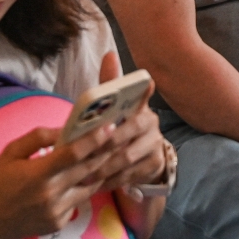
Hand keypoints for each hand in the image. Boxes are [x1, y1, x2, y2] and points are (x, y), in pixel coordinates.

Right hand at [0, 121, 121, 238]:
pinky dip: (82, 189)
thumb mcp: (10, 153)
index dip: (94, 139)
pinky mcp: (59, 223)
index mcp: (38, 174)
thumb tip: (63, 129)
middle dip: (105, 152)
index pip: (74, 154)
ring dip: (99, 171)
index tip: (109, 127)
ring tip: (106, 156)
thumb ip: (38, 138)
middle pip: (88, 169)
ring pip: (89, 187)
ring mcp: (57, 211)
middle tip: (117, 137)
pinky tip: (82, 179)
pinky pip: (78, 202)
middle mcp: (51, 194)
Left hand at [91, 52, 167, 192]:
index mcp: (139, 106)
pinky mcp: (154, 165)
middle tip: (86, 152)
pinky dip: (110, 180)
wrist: (142, 159)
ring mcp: (155, 144)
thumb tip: (109, 54)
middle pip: (130, 130)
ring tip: (84, 174)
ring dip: (104, 166)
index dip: (145, 88)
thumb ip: (107, 88)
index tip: (147, 82)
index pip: (144, 93)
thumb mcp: (113, 110)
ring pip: (127, 156)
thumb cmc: (120, 129)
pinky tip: (96, 183)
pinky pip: (129, 175)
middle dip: (107, 141)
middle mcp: (151, 122)